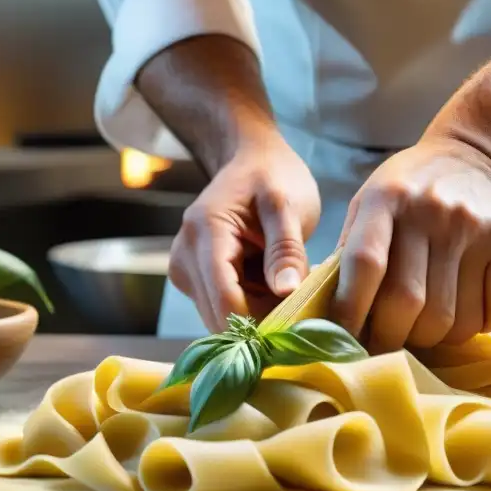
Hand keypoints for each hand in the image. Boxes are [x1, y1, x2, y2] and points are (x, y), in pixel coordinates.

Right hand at [169, 140, 320, 331]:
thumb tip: (287, 292)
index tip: (299, 330)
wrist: (250, 160)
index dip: (260, 322)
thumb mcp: (287, 205)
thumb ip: (286, 248)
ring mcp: (185, 272)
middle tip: (305, 310)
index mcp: (205, 233)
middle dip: (263, 322)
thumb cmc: (271, 176)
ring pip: (222, 318)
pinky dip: (252, 308)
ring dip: (259, 316)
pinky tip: (276, 290)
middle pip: (221, 315)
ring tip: (293, 294)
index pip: (225, 299)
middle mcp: (184, 257)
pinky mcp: (194, 281)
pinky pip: (223, 310)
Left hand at [331, 137, 490, 351]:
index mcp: (387, 199)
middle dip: (388, 338)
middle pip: (407, 301)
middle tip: (381, 345)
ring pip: (449, 318)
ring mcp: (474, 228)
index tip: (342, 340)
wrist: (473, 157)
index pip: (366, 264)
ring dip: (429, 340)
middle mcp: (432, 211)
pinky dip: (473, 330)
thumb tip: (324, 314)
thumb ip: (346, 254)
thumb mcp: (366, 204)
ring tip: (419, 330)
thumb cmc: (406, 191)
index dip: (350, 311)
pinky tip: (458, 318)